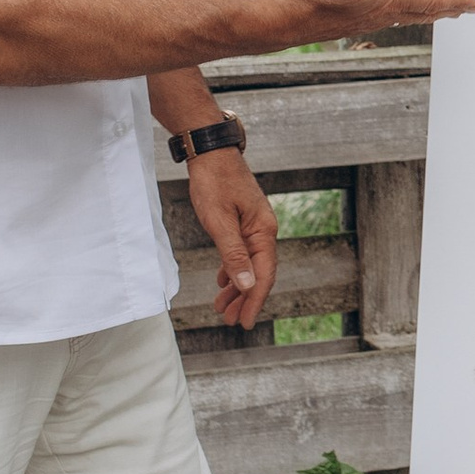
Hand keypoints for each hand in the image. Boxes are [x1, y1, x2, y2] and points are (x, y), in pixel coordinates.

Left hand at [188, 146, 277, 329]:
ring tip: (222, 306)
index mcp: (263, 231)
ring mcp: (253, 225)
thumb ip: (234, 255)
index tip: (243, 322)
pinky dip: (232, 269)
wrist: (210, 151)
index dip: (254, 301)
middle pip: (258, 273)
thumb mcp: (220, 221)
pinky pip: (241, 252)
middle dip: (244, 299)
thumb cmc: (214, 181)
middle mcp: (263, 230)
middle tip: (229, 321)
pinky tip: (223, 281)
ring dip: (236, 287)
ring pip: (248, 264)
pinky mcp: (242, 220)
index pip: (264, 275)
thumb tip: (248, 284)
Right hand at [264, 0, 474, 44]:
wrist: (283, 17)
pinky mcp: (356, 18)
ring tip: (444, 9)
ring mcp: (369, 18)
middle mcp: (383, 12)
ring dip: (430, 11)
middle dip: (448, 8)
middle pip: (424, 11)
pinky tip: (402, 10)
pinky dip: (408, 12)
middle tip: (468, 8)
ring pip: (409, 15)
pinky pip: (392, 16)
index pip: (431, 0)